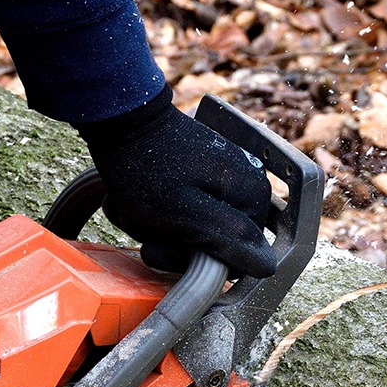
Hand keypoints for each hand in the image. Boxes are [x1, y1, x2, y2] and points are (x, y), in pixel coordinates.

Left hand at [75, 88, 276, 276]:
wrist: (118, 120)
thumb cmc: (147, 168)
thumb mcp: (188, 214)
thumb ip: (231, 241)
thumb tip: (267, 267)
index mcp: (252, 195)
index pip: (235, 258)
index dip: (197, 261)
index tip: (165, 244)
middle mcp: (244, 186)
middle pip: (211, 245)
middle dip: (170, 243)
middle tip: (143, 225)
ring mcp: (221, 180)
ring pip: (190, 231)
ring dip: (155, 229)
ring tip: (132, 209)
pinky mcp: (199, 176)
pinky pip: (180, 213)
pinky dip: (153, 214)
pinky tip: (134, 202)